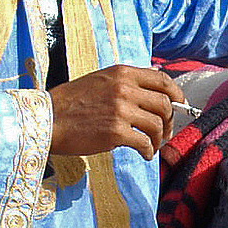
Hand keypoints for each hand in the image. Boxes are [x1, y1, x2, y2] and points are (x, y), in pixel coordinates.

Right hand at [48, 65, 185, 160]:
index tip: (180, 106)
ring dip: (159, 139)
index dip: (177, 94)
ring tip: (152, 145)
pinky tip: (143, 154)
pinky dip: (148, 151)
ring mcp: (121, 110)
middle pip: (165, 104)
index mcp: (122, 73)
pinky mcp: (115, 132)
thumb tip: (156, 78)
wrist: (48, 119)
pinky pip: (144, 143)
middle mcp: (124, 88)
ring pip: (157, 125)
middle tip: (164, 132)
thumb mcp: (100, 80)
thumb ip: (127, 80)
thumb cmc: (71, 102)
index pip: (162, 80)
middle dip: (170, 121)